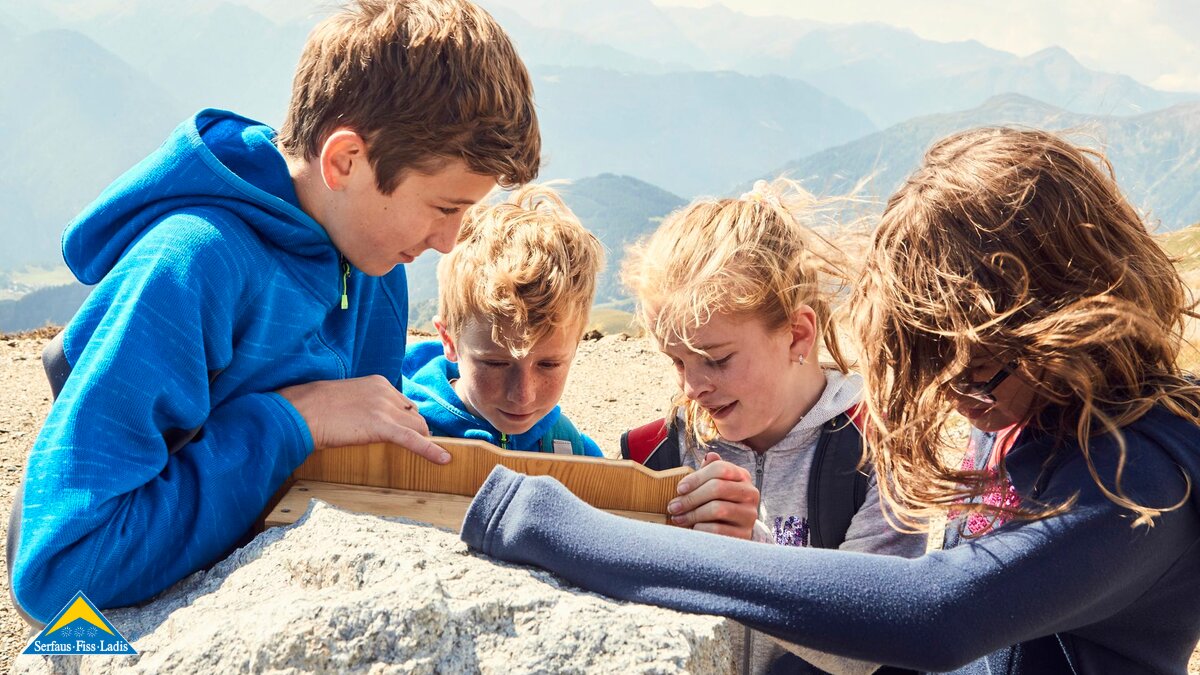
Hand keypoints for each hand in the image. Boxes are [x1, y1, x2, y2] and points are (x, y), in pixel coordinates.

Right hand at [277, 375, 449, 463]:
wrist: (298, 412)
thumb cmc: (312, 408)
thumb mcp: (344, 399)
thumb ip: (364, 405)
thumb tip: (370, 422)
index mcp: (378, 383)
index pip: (404, 404)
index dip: (405, 421)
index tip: (406, 433)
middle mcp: (385, 392)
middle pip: (414, 416)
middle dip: (415, 432)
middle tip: (414, 449)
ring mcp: (384, 408)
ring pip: (417, 428)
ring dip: (419, 442)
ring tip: (424, 457)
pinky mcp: (381, 426)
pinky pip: (413, 439)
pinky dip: (430, 450)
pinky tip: (444, 459)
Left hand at [666, 452, 758, 538]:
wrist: (733, 530)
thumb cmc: (718, 502)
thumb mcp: (714, 484)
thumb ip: (710, 470)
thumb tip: (709, 455)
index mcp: (742, 476)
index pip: (720, 468)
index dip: (696, 478)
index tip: (679, 489)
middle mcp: (750, 493)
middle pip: (718, 488)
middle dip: (691, 498)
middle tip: (673, 507)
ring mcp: (749, 515)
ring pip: (718, 509)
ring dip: (693, 514)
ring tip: (678, 518)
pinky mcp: (744, 534)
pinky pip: (718, 530)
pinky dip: (700, 529)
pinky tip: (692, 529)